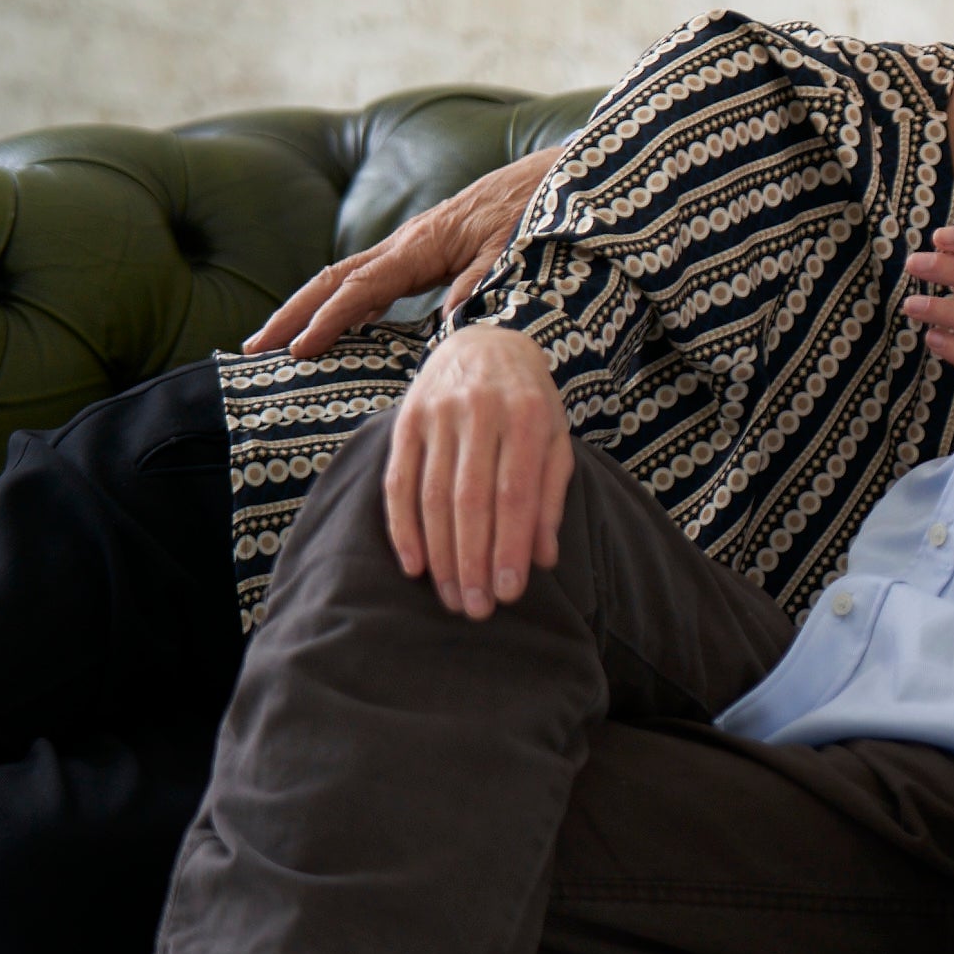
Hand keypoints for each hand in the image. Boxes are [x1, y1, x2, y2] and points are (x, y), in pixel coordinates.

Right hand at [244, 145, 562, 357]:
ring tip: (276, 343)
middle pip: (333, 279)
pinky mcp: (422, 250)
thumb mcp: (512, 249)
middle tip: (253, 349)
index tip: (298, 350)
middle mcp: (406, 243)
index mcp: (421, 244)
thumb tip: (452, 318)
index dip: (328, 320)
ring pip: (344, 277)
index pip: (360, 286)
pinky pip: (370, 279)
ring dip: (307, 308)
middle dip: (292, 313)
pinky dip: (342, 303)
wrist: (546, 175)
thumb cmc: (530, 211)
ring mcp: (410, 245)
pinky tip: (335, 328)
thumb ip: (480, 280)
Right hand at [385, 323, 572, 618]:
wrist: (485, 343)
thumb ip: (550, 493)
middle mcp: (481, 412)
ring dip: (440, 555)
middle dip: (473, 562)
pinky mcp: (406, 421)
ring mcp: (438, 414)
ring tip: (451, 597)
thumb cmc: (530, 402)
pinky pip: (398, 482)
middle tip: (477, 609)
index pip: (516, 494)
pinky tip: (414, 565)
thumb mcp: (555, 437)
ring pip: (433, 497)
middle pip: (471, 501)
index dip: (510, 547)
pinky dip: (403, 527)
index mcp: (526, 416)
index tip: (510, 594)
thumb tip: (543, 558)